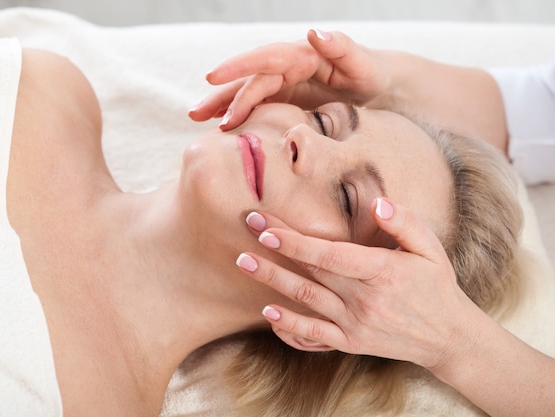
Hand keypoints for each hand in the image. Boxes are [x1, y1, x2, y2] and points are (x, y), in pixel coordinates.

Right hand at [189, 29, 392, 129]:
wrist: (377, 90)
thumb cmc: (371, 75)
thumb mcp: (362, 63)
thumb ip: (342, 48)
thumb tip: (314, 31)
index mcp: (300, 56)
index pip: (264, 61)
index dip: (239, 68)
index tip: (213, 77)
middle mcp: (286, 69)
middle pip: (248, 80)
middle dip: (221, 95)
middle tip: (196, 112)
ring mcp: (283, 86)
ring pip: (247, 95)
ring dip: (222, 106)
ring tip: (196, 119)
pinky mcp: (285, 102)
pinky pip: (256, 109)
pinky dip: (238, 117)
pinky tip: (220, 129)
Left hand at [236, 198, 480, 370]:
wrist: (448, 337)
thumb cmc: (436, 286)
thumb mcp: (431, 250)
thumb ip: (405, 223)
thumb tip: (378, 204)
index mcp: (383, 271)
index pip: (330, 254)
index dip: (296, 241)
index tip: (268, 227)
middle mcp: (365, 298)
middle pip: (310, 270)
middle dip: (274, 249)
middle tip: (246, 227)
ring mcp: (355, 323)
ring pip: (305, 299)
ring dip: (272, 280)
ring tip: (243, 263)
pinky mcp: (351, 343)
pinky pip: (314, 336)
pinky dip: (289, 325)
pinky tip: (267, 313)